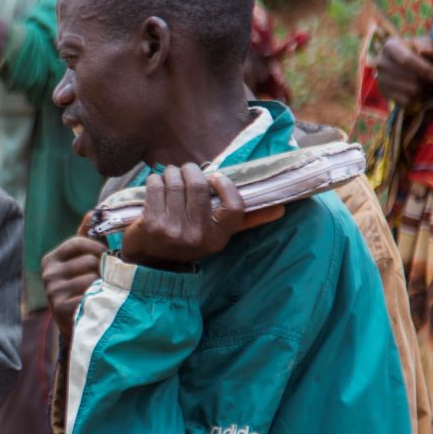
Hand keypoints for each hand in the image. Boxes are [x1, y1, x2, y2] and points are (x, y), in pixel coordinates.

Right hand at [42, 214, 104, 337]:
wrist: (73, 324)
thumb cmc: (78, 288)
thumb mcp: (77, 262)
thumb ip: (84, 238)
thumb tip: (93, 213)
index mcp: (50, 259)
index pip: (77, 241)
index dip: (97, 247)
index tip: (107, 255)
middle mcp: (48, 274)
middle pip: (89, 260)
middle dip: (103, 268)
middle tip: (108, 276)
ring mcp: (53, 291)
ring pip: (92, 278)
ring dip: (104, 284)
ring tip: (105, 289)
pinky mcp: (61, 308)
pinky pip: (90, 294)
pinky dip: (100, 297)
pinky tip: (99, 301)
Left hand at [117, 165, 284, 269]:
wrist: (151, 263)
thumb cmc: (188, 241)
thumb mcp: (217, 235)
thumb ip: (246, 220)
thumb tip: (281, 208)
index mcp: (217, 238)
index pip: (234, 207)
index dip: (226, 186)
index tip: (216, 178)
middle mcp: (197, 236)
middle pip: (199, 186)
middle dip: (191, 171)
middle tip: (187, 171)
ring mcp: (173, 230)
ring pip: (175, 183)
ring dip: (172, 173)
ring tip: (171, 176)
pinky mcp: (152, 224)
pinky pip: (156, 187)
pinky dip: (155, 179)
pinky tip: (157, 184)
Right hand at [375, 36, 432, 107]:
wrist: (402, 61)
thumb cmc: (417, 50)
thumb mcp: (424, 42)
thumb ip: (427, 45)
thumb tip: (425, 53)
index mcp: (390, 46)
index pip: (406, 60)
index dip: (424, 69)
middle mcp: (381, 62)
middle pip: (410, 78)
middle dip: (426, 80)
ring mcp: (381, 79)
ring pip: (410, 91)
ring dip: (422, 89)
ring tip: (426, 84)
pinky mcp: (384, 92)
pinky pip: (405, 101)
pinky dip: (415, 98)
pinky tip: (418, 91)